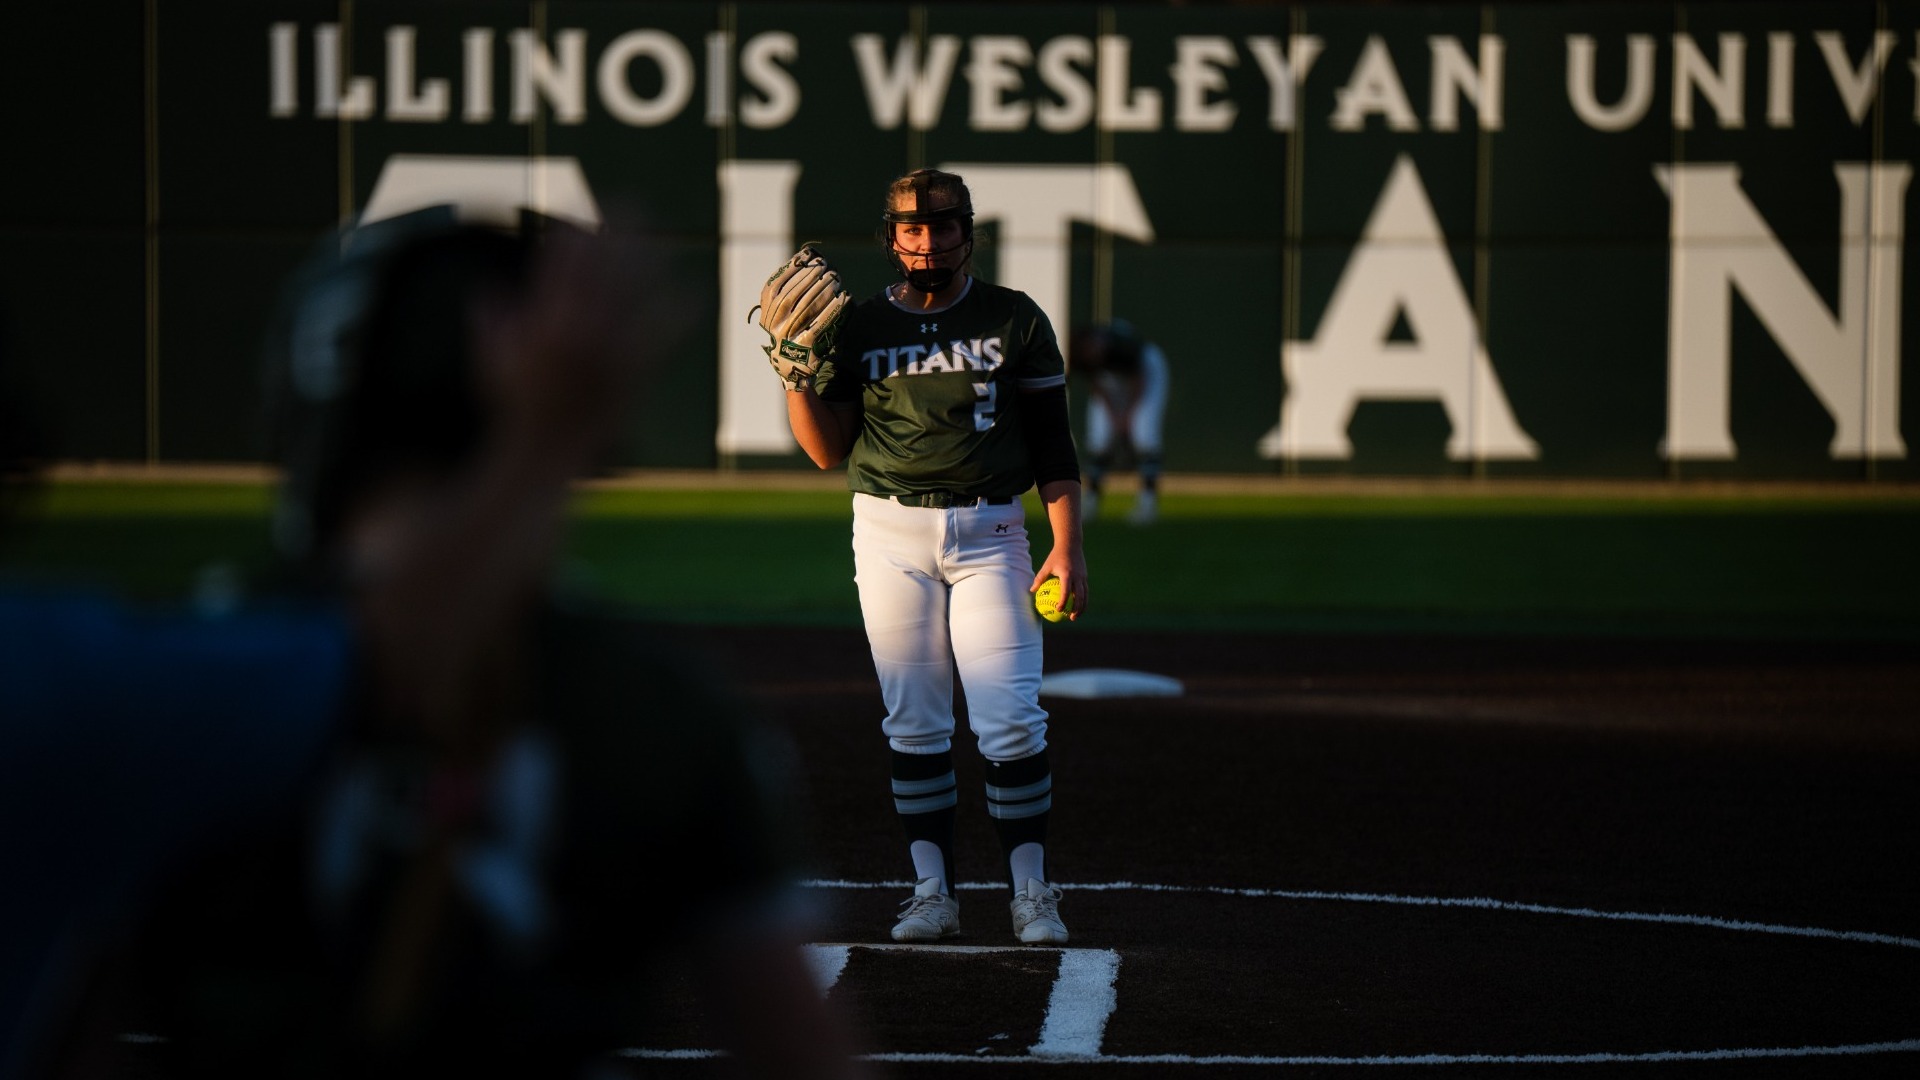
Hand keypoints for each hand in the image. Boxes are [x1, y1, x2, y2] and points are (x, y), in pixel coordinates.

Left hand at [1031, 480, 1087, 620]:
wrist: (1071, 544)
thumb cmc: (1056, 556)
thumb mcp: (1046, 566)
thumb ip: (1039, 578)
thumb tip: (1031, 590)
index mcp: (1067, 575)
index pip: (1066, 591)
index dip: (1063, 602)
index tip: (1058, 610)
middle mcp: (1077, 577)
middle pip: (1079, 596)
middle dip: (1076, 609)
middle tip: (1070, 618)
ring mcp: (1083, 577)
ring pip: (1085, 595)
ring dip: (1082, 607)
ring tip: (1076, 616)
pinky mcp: (1085, 577)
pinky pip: (1085, 591)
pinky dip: (1083, 600)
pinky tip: (1078, 606)